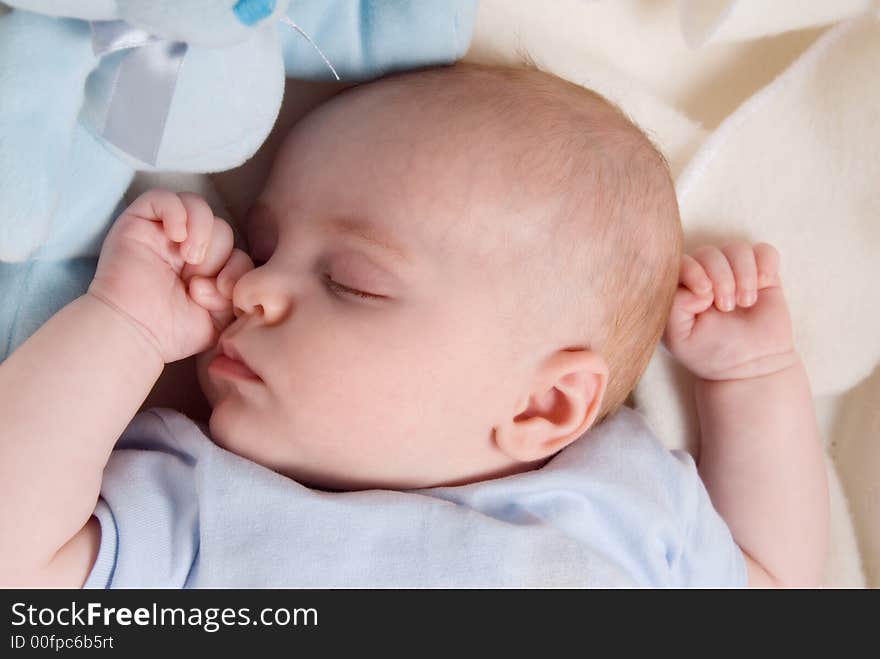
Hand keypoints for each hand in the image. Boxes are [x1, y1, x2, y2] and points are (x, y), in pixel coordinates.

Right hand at [88, 189, 254, 362]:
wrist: (136, 334)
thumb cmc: (174, 331)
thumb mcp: (222, 317)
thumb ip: (239, 292)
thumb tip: (239, 274)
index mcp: (207, 268)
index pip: (237, 250)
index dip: (236, 270)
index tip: (219, 294)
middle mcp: (186, 247)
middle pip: (222, 228)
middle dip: (217, 255)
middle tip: (196, 282)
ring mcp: (162, 234)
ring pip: (198, 206)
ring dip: (202, 232)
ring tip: (189, 260)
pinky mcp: (138, 222)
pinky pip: (164, 197)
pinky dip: (177, 213)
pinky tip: (176, 238)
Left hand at [663, 242, 797, 380]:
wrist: (749, 367)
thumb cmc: (709, 352)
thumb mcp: (679, 336)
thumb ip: (674, 307)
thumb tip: (699, 287)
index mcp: (682, 287)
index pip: (681, 261)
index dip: (694, 272)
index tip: (705, 297)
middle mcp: (707, 274)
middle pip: (710, 253)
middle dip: (721, 278)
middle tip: (726, 307)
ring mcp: (735, 272)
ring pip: (737, 249)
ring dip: (743, 274)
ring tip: (745, 303)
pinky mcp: (763, 275)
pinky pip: (765, 251)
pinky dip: (765, 263)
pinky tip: (763, 285)